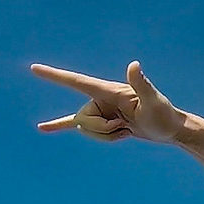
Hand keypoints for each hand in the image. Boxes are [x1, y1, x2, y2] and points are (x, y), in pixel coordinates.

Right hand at [31, 61, 186, 143]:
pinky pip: (76, 124)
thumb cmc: (163, 115)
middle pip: (83, 119)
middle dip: (103, 131)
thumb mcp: (154, 102)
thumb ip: (142, 84)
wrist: (169, 129)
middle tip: (127, 126)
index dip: (55, 76)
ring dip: (106, 138)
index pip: (77, 82)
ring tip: (127, 130)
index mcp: (109, 91)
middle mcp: (101, 98)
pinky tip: (42, 128)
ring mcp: (100, 109)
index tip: (34, 68)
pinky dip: (58, 125)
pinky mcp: (102, 120)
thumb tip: (134, 65)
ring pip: (87, 130)